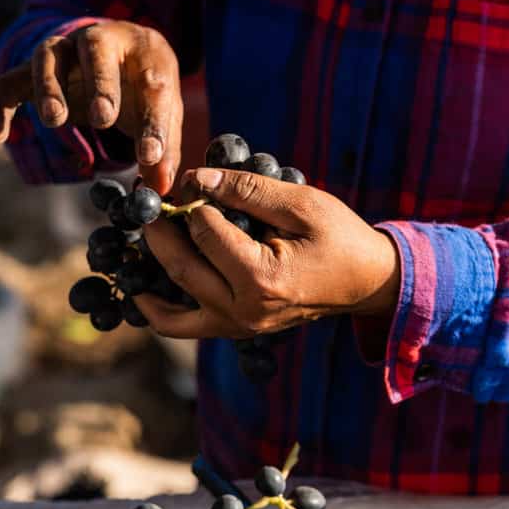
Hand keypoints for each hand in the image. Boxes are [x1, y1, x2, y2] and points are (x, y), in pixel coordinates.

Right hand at [0, 20, 181, 193]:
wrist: (119, 51)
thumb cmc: (145, 87)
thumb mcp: (163, 113)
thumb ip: (165, 150)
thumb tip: (160, 188)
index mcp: (145, 51)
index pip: (153, 85)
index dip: (153, 123)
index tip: (150, 156)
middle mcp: (102, 40)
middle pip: (96, 48)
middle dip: (101, 85)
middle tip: (103, 118)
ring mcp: (65, 49)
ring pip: (49, 55)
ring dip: (49, 86)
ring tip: (54, 119)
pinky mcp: (33, 67)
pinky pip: (9, 82)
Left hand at [133, 167, 400, 337]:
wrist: (367, 282)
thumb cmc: (341, 238)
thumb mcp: (302, 203)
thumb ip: (249, 189)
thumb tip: (198, 178)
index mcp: (261, 278)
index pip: (205, 232)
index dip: (193, 200)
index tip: (192, 180)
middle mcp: (243, 311)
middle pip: (179, 266)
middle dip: (158, 230)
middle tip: (148, 202)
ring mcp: (238, 327)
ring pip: (170, 308)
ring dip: (146, 273)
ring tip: (140, 239)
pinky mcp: (236, 331)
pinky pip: (183, 326)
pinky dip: (158, 308)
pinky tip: (142, 284)